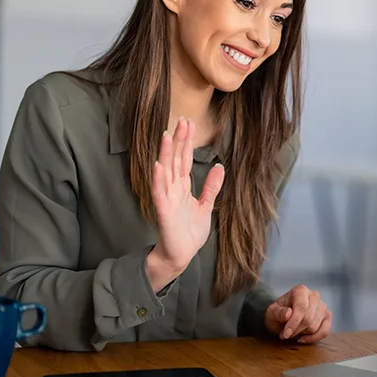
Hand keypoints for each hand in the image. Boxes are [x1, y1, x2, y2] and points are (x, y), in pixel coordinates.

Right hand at [145, 117, 223, 292]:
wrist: (181, 255)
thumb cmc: (189, 232)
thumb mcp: (206, 205)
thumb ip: (211, 187)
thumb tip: (219, 167)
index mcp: (182, 187)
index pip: (184, 159)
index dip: (187, 142)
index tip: (189, 123)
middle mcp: (173, 189)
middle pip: (175, 160)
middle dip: (179, 141)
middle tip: (182, 120)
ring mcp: (167, 199)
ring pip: (165, 172)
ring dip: (166, 154)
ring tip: (167, 136)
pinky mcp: (164, 211)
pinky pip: (160, 193)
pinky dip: (158, 180)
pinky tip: (158, 166)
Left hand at [265, 285, 331, 343]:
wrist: (283, 317)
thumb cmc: (278, 313)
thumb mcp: (272, 313)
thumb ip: (278, 312)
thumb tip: (287, 314)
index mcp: (300, 290)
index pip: (301, 307)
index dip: (294, 323)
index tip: (285, 334)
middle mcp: (314, 296)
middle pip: (308, 319)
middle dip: (295, 330)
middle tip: (285, 334)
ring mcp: (322, 306)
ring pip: (314, 327)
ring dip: (301, 334)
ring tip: (292, 332)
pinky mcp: (327, 316)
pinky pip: (324, 331)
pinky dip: (313, 338)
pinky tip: (302, 338)